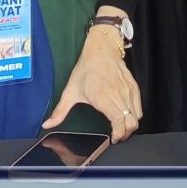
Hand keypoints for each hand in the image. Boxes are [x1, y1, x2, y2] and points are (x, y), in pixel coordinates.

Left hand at [44, 25, 141, 141]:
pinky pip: (139, 107)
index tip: (113, 139)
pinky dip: (134, 114)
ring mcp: (128, 91)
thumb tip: (47, 125)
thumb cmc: (86, 68)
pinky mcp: (134, 87)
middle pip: (131, 123)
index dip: (119, 134)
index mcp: (103, 98)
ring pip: (137, 116)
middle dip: (125, 134)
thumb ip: (60, 111)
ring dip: (130, 125)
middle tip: (116, 136)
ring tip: (120, 127)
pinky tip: (124, 115)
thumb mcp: (70, 90)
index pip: (119, 122)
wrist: (102, 48)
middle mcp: (118, 95)